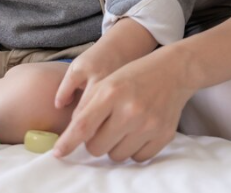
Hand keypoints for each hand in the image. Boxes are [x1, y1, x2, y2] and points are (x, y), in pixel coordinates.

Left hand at [53, 46, 195, 162]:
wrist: (172, 71)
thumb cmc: (132, 76)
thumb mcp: (106, 82)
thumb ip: (87, 105)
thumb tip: (73, 133)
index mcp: (110, 93)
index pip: (83, 126)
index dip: (68, 142)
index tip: (58, 152)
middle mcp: (130, 111)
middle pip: (97, 147)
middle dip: (93, 142)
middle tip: (101, 129)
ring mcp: (148, 125)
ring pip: (116, 156)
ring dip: (113, 147)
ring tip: (120, 129)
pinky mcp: (163, 135)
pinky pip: (138, 158)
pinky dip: (132, 150)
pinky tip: (135, 133)